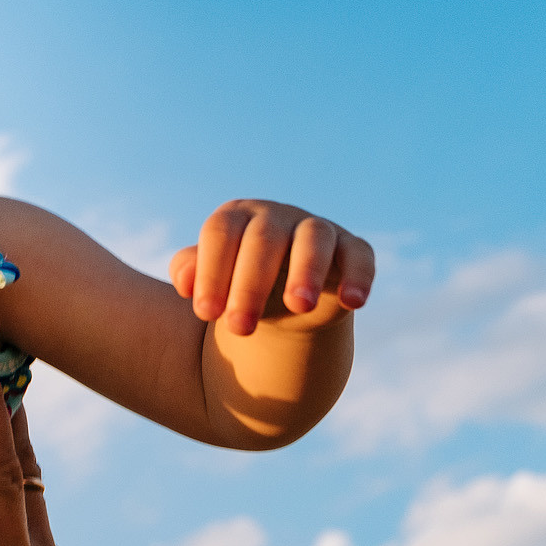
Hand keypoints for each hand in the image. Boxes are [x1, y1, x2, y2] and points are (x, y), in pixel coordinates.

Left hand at [169, 199, 375, 336]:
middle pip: (262, 240)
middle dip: (249, 285)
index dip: (212, 271)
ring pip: (313, 239)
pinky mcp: (352, 249)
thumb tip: (185, 283)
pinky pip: (359, 256)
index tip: (206, 313)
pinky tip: (352, 303)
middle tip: (238, 328)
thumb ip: (192, 273)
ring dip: (306, 271)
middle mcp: (276, 217)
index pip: (221, 233)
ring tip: (298, 306)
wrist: (284, 301)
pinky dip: (359, 276)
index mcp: (237, 218)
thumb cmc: (239, 284)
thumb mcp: (213, 280)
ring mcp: (317, 230)